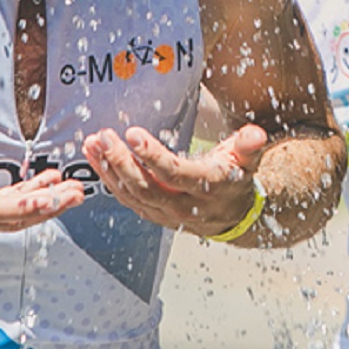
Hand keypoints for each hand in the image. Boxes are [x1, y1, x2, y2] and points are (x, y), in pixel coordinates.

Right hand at [0, 128, 86, 236]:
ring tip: (73, 190)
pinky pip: (5, 211)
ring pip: (13, 218)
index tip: (50, 198)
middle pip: (12, 219)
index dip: (23, 205)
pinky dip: (28, 200)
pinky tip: (46, 184)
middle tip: (78, 194)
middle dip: (48, 208)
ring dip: (44, 205)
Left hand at [81, 122, 267, 237]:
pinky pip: (126, 198)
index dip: (152, 156)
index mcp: (206, 188)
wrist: (233, 215)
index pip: (174, 174)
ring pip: (131, 194)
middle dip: (121, 162)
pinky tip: (96, 158)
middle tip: (104, 137)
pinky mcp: (152, 213)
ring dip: (108, 169)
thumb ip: (250, 146)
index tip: (133, 134)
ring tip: (92, 144)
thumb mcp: (248, 161)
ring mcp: (164, 213)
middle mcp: (183, 205)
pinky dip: (108, 179)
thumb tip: (256, 134)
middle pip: (145, 187)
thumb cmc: (235, 178)